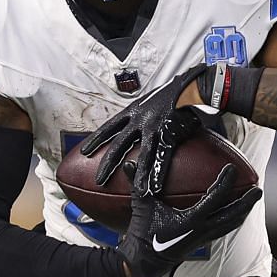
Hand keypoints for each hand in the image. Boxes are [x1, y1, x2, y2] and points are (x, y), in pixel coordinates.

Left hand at [80, 64, 209, 194]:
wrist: (191, 85)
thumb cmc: (174, 92)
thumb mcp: (151, 100)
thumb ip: (143, 112)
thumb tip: (139, 120)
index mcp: (133, 110)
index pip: (108, 127)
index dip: (95, 140)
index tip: (84, 151)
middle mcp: (139, 119)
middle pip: (118, 144)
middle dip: (107, 164)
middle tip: (98, 180)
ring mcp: (154, 127)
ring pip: (141, 154)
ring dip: (136, 175)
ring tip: (132, 191)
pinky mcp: (169, 133)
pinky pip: (162, 157)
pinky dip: (157, 173)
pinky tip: (154, 187)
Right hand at [118, 119, 262, 276]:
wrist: (144, 262)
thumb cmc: (142, 233)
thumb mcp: (141, 206)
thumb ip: (137, 182)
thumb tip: (129, 161)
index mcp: (190, 221)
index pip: (215, 199)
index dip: (225, 183)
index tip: (231, 169)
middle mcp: (201, 231)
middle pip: (233, 216)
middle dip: (247, 203)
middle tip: (258, 189)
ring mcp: (204, 238)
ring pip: (231, 225)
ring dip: (242, 211)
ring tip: (251, 199)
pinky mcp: (202, 242)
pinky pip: (224, 229)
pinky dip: (232, 219)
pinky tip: (235, 211)